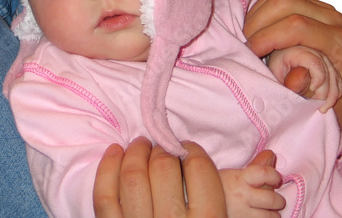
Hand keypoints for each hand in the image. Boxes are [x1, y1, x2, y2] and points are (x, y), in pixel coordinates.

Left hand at [93, 137, 226, 216]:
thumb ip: (217, 193)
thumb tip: (236, 155)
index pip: (200, 169)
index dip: (192, 151)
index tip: (187, 148)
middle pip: (163, 168)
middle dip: (163, 149)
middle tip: (163, 147)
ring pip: (133, 177)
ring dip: (136, 152)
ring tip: (141, 144)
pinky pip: (104, 197)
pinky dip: (107, 169)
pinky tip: (115, 152)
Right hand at [219, 150, 284, 217]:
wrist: (201, 205)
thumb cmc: (219, 188)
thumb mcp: (233, 174)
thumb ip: (255, 165)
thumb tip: (271, 154)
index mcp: (239, 179)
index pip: (264, 173)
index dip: (274, 175)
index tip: (275, 179)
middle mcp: (242, 196)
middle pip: (272, 198)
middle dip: (278, 200)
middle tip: (275, 200)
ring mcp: (242, 214)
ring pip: (271, 216)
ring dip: (272, 214)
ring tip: (266, 211)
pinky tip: (258, 216)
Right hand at [244, 0, 341, 138]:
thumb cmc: (337, 99)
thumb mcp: (322, 101)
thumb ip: (305, 88)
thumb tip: (293, 77)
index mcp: (338, 41)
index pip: (296, 26)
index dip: (266, 37)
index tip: (250, 53)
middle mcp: (332, 19)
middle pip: (284, 2)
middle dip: (257, 23)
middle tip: (246, 44)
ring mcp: (320, 8)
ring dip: (256, 15)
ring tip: (250, 37)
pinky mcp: (309, 5)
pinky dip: (260, 10)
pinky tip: (256, 29)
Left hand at [268, 45, 341, 112]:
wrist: (281, 56)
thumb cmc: (277, 65)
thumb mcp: (276, 72)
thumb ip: (288, 82)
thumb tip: (303, 93)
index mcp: (300, 51)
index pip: (316, 63)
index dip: (318, 78)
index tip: (312, 90)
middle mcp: (315, 52)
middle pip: (329, 72)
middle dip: (326, 92)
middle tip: (319, 107)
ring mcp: (323, 58)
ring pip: (335, 77)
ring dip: (332, 94)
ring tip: (323, 108)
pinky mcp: (328, 66)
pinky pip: (337, 79)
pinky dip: (335, 91)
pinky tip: (329, 102)